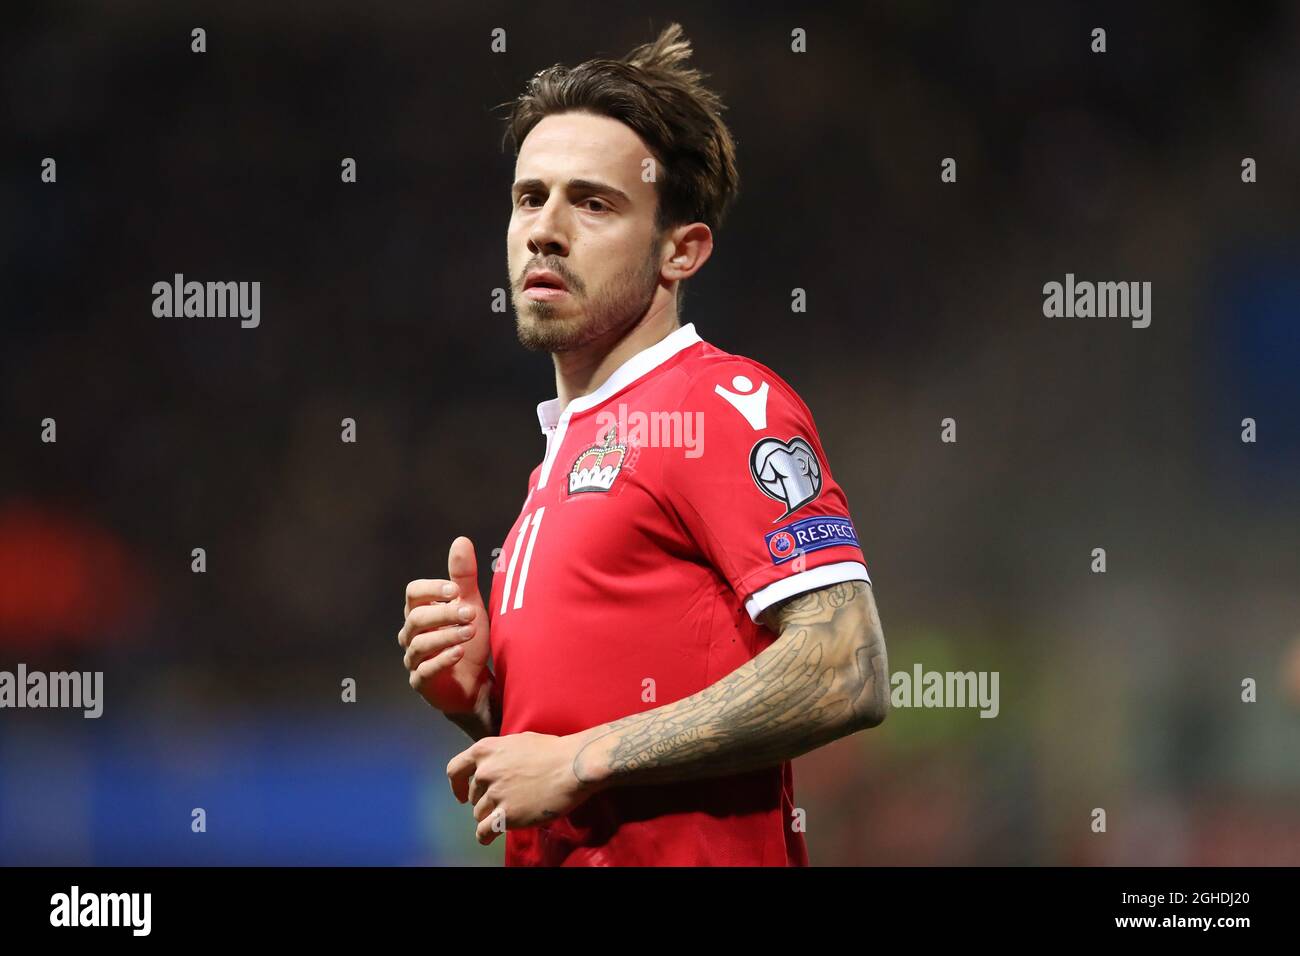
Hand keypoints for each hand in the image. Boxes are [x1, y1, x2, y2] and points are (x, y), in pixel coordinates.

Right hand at [400, 537, 492, 718]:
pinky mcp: (421, 682)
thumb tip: (461, 540)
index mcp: (420, 611)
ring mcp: (414, 659)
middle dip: (444, 614)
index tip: (455, 590)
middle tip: (471, 613)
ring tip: (471, 632)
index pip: (413, 592)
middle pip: (416, 618)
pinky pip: (425, 670)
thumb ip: (464, 576)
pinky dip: (442, 660)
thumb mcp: (470, 605)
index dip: (432, 589)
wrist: (476, 682)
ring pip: (420, 644)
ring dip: (447, 636)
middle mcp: (411, 634)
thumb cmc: (469, 638)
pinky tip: (460, 653)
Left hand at [446, 731, 605, 844]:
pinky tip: (490, 837)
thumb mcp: (518, 741)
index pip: (454, 770)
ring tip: (509, 814)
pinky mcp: (507, 815)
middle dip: (484, 801)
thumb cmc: (552, 751)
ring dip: (490, 816)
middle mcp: (485, 771)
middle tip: (504, 802)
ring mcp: (495, 794)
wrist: (573, 765)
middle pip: (473, 796)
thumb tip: (495, 764)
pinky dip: (485, 836)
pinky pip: (484, 832)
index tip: (462, 795)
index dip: (457, 785)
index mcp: (485, 750)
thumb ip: (500, 754)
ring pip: (479, 814)